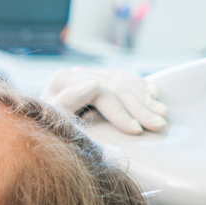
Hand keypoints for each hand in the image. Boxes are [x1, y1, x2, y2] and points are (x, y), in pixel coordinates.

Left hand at [41, 67, 168, 133]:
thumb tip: (94, 84)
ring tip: (162, 115)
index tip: (136, 131)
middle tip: (159, 127)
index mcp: (62, 81)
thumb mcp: (52, 122)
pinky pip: (126, 77)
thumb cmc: (46, 131)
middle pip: (116, 87)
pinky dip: (142, 86)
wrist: (42, 132)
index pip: (100, 93)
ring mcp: (89, 73)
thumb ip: (66, 104)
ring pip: (125, 81)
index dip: (120, 112)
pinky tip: (155, 96)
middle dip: (140, 109)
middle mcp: (75, 73)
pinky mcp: (99, 77)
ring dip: (146, 99)